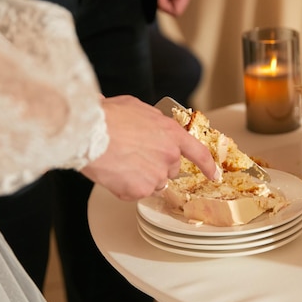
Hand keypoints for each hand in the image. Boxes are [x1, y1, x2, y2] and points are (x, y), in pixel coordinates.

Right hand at [80, 95, 219, 200]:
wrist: (88, 133)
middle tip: (134, 156)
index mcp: (171, 134)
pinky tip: (113, 172)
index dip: (208, 166)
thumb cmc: (108, 117)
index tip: (213, 174)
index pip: (199, 153)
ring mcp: (156, 175)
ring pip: (154, 182)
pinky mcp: (140, 190)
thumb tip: (150, 125)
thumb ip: (152, 120)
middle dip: (156, 165)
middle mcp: (169, 156)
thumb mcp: (137, 108)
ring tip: (120, 162)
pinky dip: (125, 187)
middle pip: (171, 169)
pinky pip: (136, 193)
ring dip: (141, 177)